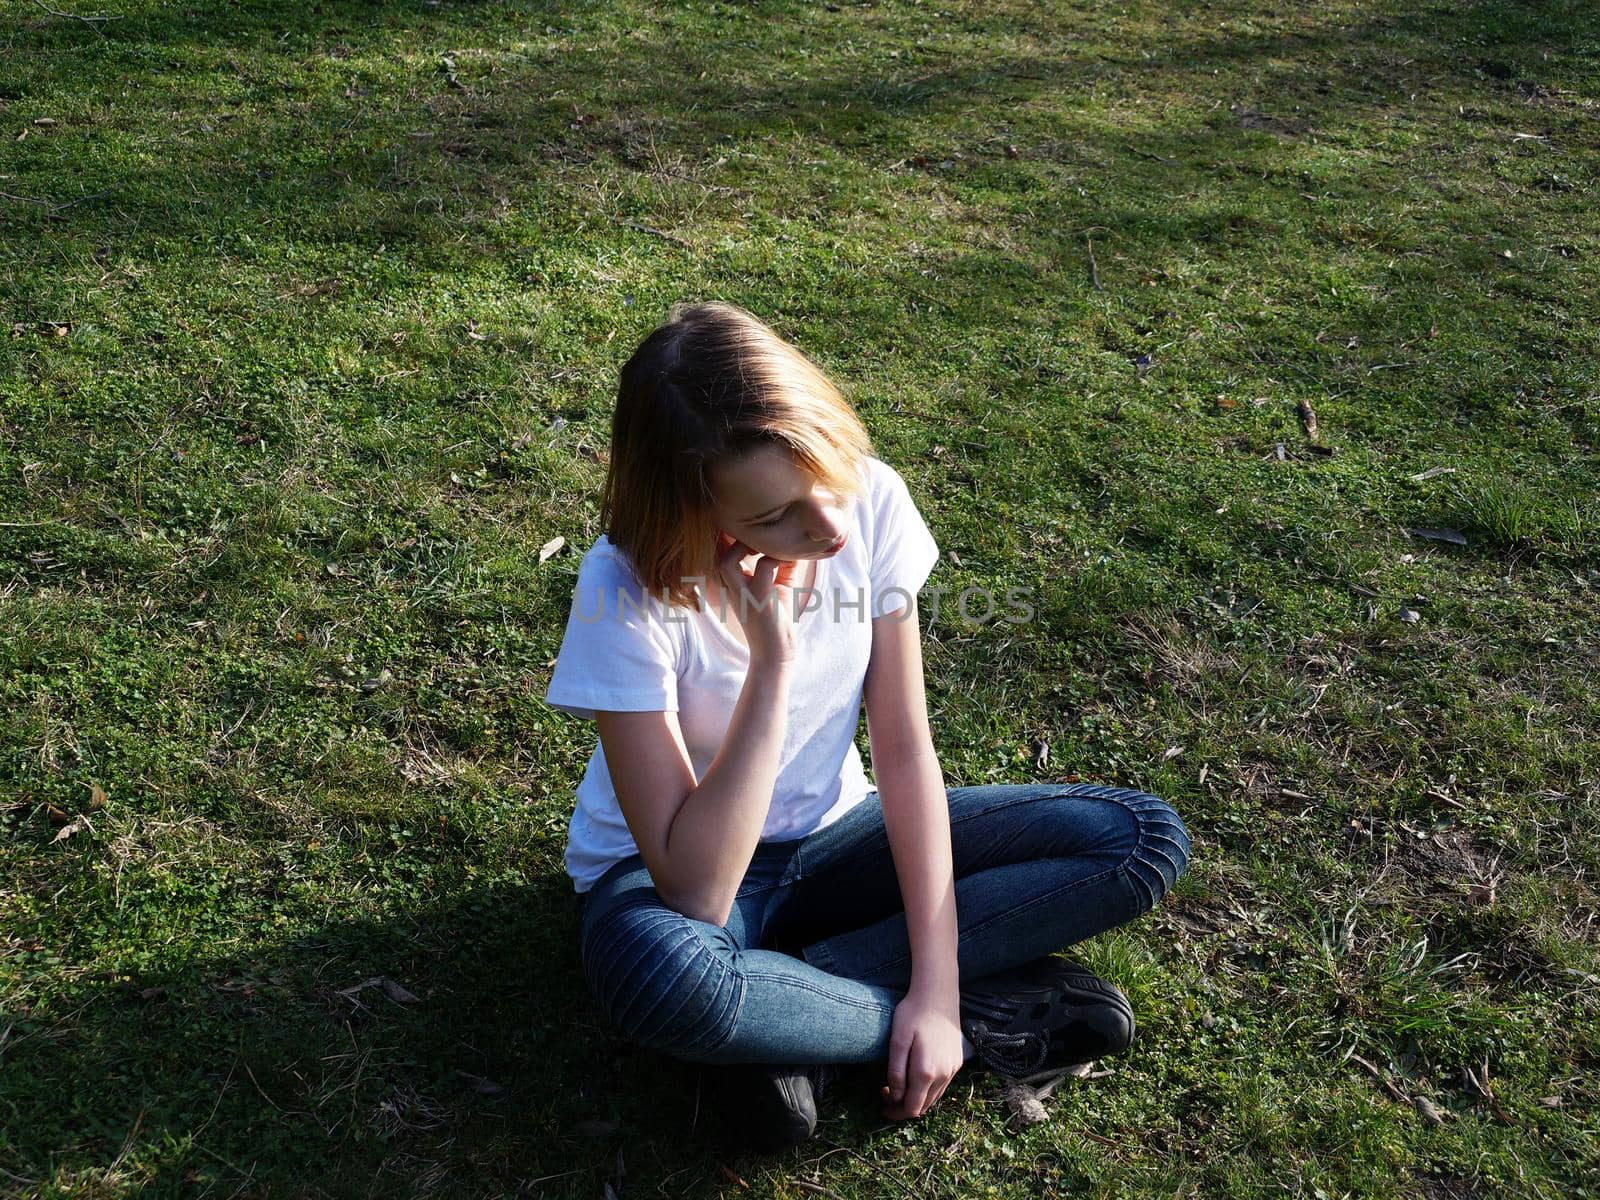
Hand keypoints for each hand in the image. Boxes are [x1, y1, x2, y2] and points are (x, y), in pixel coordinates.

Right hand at [714, 534, 799, 665]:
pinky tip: (790, 561)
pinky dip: (779, 558)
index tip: (755, 526)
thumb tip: (795, 539)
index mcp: (730, 580)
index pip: (720, 548)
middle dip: (734, 534)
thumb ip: (783, 561)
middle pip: (715, 549)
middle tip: (762, 533)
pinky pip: (765, 565)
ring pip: (729, 558)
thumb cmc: (777, 619)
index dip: (731, 532)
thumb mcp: (780, 584)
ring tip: (771, 545)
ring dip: (752, 545)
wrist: (777, 653)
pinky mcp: (757, 597)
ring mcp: (740, 592)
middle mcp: (729, 585)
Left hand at [880, 986, 964, 1119]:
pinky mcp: (957, 1062)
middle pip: (923, 1107)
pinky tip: (917, 1076)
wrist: (938, 995)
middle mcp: (943, 1075)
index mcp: (925, 1073)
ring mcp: (952, 1069)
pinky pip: (942, 1086)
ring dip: (916, 1099)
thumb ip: (896, 1072)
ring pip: (933, 1098)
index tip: (883, 1105)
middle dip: (904, 1107)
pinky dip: (928, 1089)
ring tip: (900, 1086)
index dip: (895, 1112)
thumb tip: (896, 1096)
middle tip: (887, 1094)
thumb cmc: (913, 1014)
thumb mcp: (897, 1041)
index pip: (911, 1108)